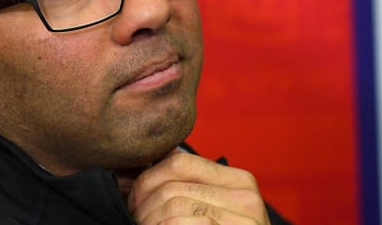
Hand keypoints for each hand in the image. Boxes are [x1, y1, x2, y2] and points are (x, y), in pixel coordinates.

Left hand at [128, 149, 270, 223]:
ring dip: (149, 222)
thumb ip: (190, 187)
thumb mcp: (217, 210)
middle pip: (171, 189)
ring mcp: (243, 223)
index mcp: (239, 181)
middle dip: (143, 207)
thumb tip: (142, 168)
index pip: (179, 162)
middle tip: (136, 221)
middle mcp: (246, 199)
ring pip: (174, 210)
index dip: (148, 179)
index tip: (135, 199)